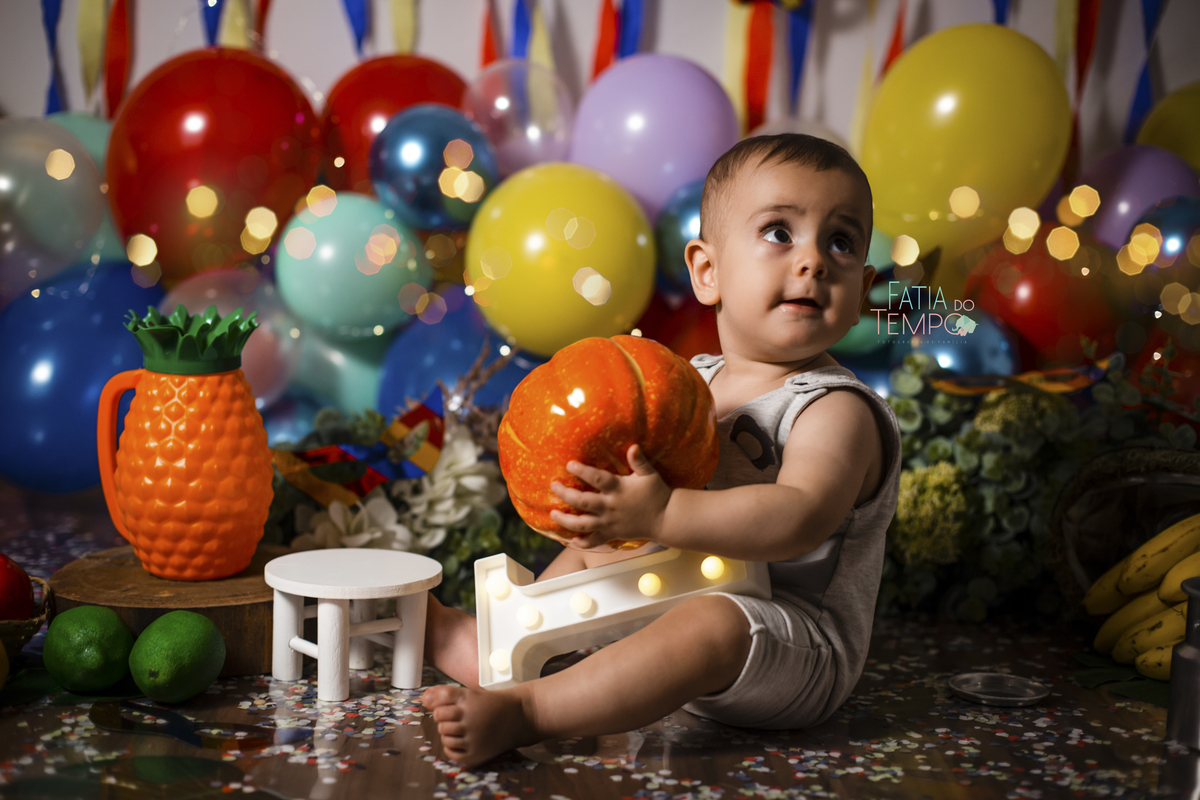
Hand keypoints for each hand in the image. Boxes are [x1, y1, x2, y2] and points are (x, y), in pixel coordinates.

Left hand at [549, 444, 671, 550]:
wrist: (666, 519)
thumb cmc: (657, 494)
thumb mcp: (649, 475)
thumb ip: (639, 461)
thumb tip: (633, 446)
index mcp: (618, 489)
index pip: (596, 478)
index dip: (582, 471)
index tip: (569, 465)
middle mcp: (610, 506)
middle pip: (582, 501)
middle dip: (565, 494)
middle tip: (554, 486)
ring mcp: (609, 522)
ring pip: (582, 524)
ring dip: (565, 520)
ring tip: (553, 514)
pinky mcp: (612, 534)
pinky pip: (594, 541)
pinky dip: (582, 543)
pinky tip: (571, 541)